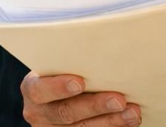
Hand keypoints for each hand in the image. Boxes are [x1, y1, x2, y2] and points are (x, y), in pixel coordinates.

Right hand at [20, 72, 141, 125]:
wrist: (61, 94)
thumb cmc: (64, 70)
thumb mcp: (58, 64)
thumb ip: (72, 61)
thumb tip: (104, 46)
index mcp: (33, 89)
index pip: (40, 90)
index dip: (58, 87)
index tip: (80, 82)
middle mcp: (39, 113)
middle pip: (66, 112)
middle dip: (95, 106)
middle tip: (119, 99)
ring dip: (111, 121)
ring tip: (132, 112)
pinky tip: (129, 120)